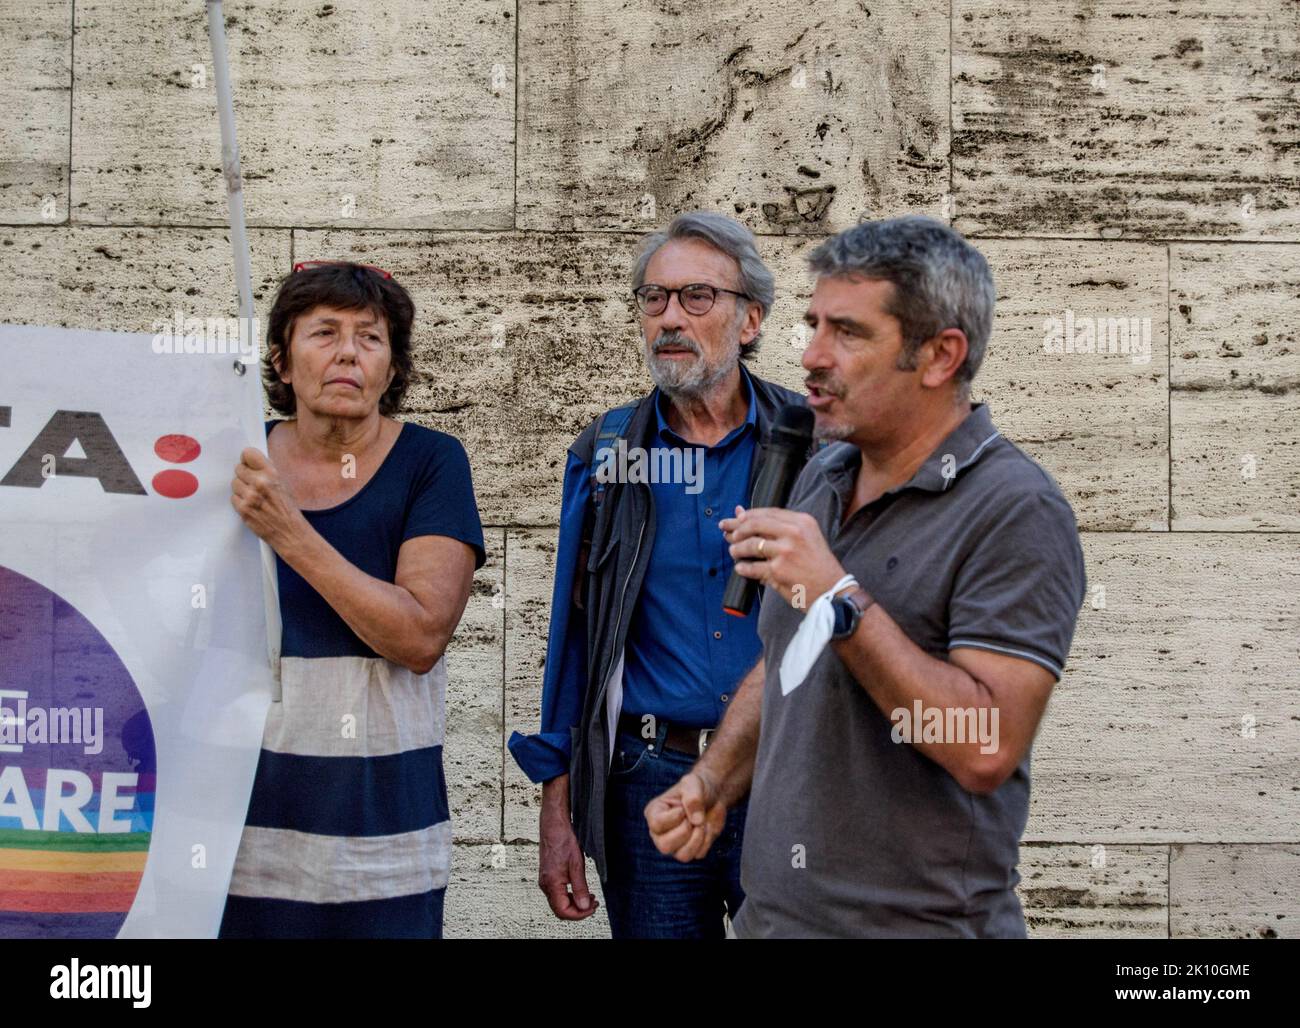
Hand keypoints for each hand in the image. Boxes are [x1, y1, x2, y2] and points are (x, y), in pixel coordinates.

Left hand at [231, 448, 307, 551]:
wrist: (291, 533)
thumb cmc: (288, 510)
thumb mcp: (283, 484)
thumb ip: (267, 472)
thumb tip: (251, 463)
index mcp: (272, 473)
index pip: (248, 454)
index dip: (247, 459)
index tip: (248, 464)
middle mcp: (260, 483)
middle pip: (239, 469)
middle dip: (244, 476)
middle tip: (253, 484)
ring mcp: (250, 496)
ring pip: (234, 483)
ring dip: (241, 489)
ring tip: (254, 497)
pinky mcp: (243, 509)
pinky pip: (233, 498)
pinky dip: (240, 502)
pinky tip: (252, 506)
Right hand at [538, 777, 597, 919]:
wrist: (553, 823)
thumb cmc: (563, 839)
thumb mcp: (577, 864)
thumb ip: (580, 887)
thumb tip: (584, 906)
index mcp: (551, 883)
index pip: (563, 911)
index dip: (579, 914)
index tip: (593, 908)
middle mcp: (545, 884)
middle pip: (560, 910)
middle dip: (578, 911)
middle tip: (594, 904)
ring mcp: (545, 880)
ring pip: (558, 902)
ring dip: (574, 904)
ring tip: (590, 897)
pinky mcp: (548, 875)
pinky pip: (557, 893)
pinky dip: (569, 896)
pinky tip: (580, 889)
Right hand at [644, 767, 725, 861]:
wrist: (714, 795)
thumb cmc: (698, 787)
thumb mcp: (694, 783)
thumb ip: (692, 797)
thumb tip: (696, 821)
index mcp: (654, 813)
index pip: (656, 824)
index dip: (675, 817)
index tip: (683, 807)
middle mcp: (660, 832)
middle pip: (665, 846)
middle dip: (685, 831)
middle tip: (694, 818)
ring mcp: (675, 844)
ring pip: (682, 856)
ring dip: (697, 838)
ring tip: (702, 823)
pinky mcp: (690, 850)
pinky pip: (698, 855)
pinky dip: (706, 840)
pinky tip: (706, 828)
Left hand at [720, 505, 846, 606]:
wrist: (832, 591)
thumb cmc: (818, 565)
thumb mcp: (806, 538)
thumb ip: (777, 526)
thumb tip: (742, 512)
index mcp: (802, 522)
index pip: (767, 512)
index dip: (747, 516)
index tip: (735, 520)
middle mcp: (793, 533)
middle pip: (754, 525)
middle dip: (736, 529)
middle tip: (729, 535)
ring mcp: (785, 552)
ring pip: (750, 545)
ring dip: (737, 549)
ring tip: (735, 552)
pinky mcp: (778, 571)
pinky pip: (752, 567)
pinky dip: (743, 568)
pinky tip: (741, 568)